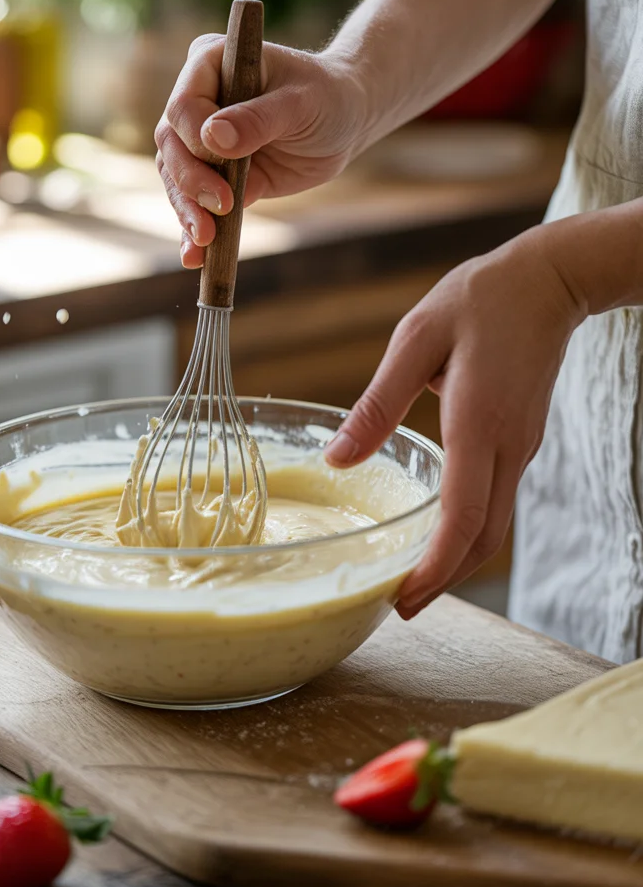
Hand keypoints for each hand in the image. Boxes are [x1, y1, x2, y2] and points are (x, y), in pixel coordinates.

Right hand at [155, 37, 365, 266]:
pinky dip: (192, 231)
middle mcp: (197, 102)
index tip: (224, 159)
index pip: (183, 107)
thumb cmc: (327, 97)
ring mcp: (201, 142)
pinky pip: (195, 204)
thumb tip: (212, 137)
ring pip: (176, 179)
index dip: (197, 138)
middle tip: (220, 207)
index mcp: (210, 65)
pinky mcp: (215, 176)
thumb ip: (258, 119)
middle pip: (171, 147)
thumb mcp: (301, 103)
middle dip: (191, 182)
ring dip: (187, 212)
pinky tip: (194, 256)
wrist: (345, 121)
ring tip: (204, 240)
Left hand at [325, 230, 584, 617]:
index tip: (402, 598)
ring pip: (494, 526)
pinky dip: (467, 532)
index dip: (433, 568)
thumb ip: (377, 403)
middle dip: (444, 581)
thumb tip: (338, 459)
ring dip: (456, 561)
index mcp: (478, 423)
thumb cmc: (480, 300)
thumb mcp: (415, 338)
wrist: (549, 280)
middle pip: (483, 539)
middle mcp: (506, 446)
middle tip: (400, 606)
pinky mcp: (519, 441)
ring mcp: (519, 447)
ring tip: (412, 580)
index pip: (462, 518)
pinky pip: (495, 501)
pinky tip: (436, 532)